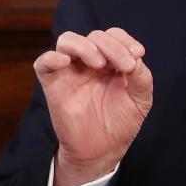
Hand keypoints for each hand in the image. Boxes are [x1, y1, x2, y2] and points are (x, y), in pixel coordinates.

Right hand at [34, 28, 152, 185]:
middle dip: (112, 46)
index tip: (137, 55)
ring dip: (85, 46)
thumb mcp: (141, 100)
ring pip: (68, 40)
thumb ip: (141, 77)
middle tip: (124, 66)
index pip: (114, 35)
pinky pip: (44, 62)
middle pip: (95, 35)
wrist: (103, 150)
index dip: (125, 40)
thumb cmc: (122, 122)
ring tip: (99, 64)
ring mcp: (71, 71)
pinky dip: (52, 57)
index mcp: (112, 61)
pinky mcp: (53, 84)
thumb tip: (135, 57)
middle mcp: (91, 62)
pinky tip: (66, 63)